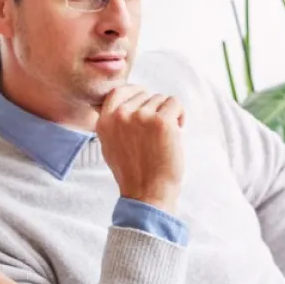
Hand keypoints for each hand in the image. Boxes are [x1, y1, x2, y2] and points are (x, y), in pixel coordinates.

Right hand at [96, 85, 185, 212]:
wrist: (147, 193)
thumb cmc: (133, 172)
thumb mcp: (109, 145)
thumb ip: (112, 123)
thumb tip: (124, 103)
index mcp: (104, 121)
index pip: (119, 90)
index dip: (135, 93)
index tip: (145, 102)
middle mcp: (120, 116)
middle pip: (144, 95)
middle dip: (153, 109)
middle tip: (155, 133)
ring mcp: (141, 117)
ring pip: (161, 99)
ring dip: (167, 114)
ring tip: (163, 137)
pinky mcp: (162, 121)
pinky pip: (175, 104)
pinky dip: (180, 116)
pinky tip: (176, 132)